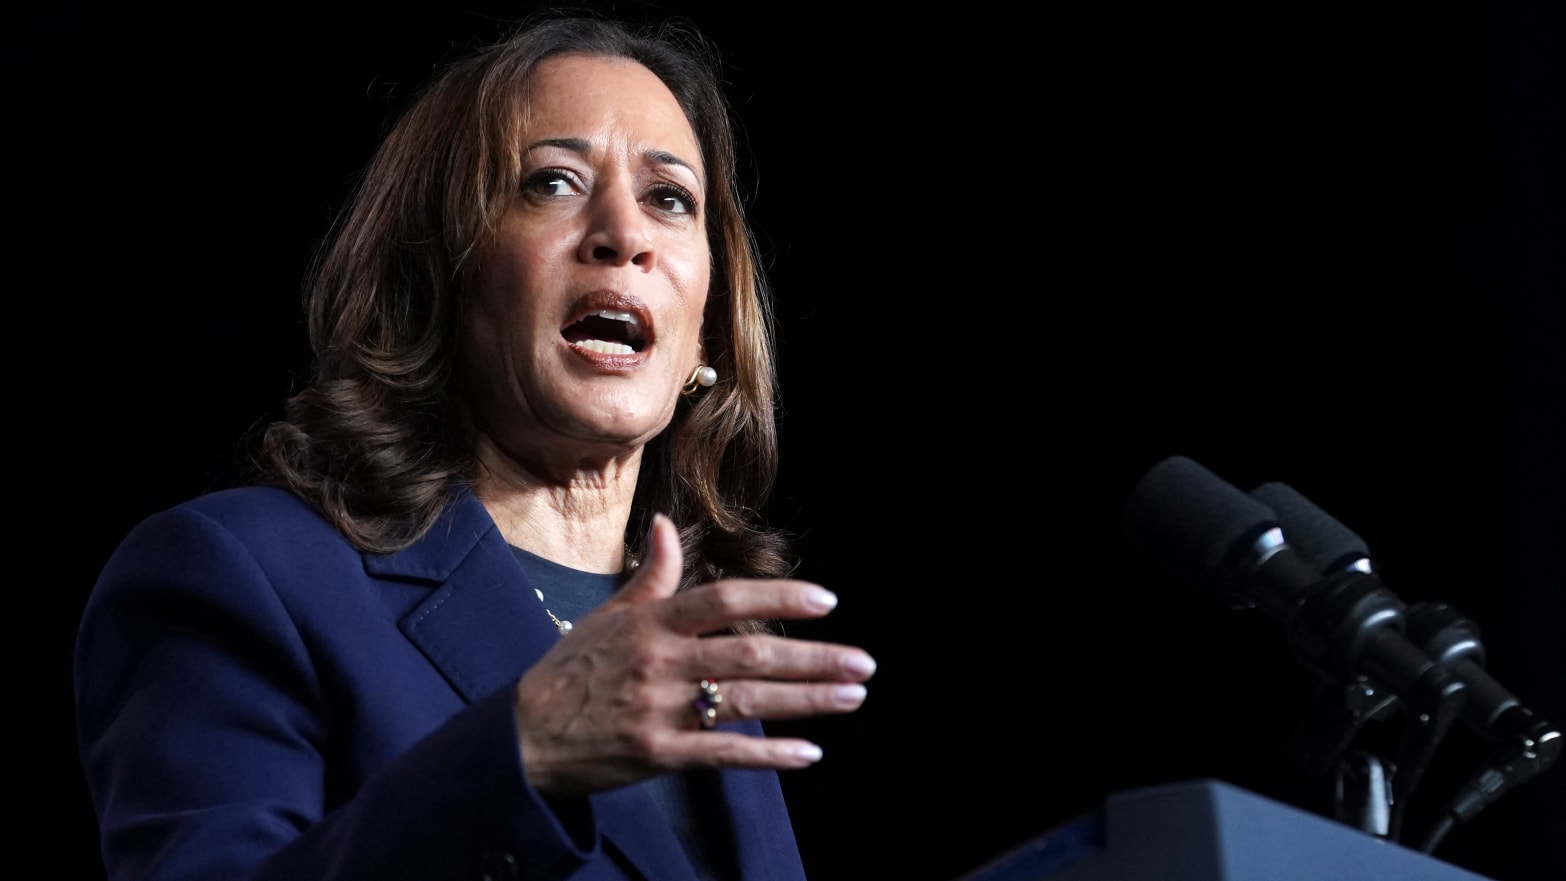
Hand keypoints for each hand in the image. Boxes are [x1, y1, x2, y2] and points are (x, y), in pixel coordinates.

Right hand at [512, 513, 874, 795]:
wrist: (524, 736)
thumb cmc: (572, 670)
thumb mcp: (608, 615)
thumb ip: (651, 575)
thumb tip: (663, 522)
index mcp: (652, 623)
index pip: (724, 600)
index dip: (777, 598)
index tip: (826, 601)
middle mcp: (660, 663)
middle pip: (749, 655)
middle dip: (813, 659)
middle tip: (862, 662)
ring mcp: (660, 710)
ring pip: (745, 702)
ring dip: (806, 701)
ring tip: (852, 695)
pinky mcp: (658, 755)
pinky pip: (724, 755)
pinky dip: (768, 754)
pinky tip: (809, 752)